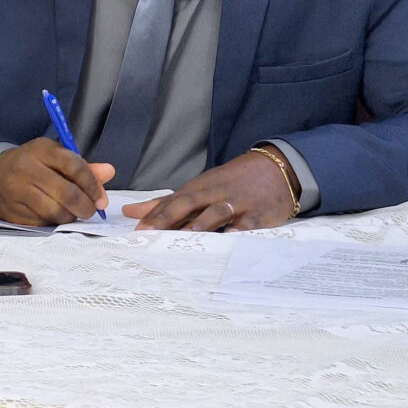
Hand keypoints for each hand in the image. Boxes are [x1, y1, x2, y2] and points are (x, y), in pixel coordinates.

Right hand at [0, 137, 114, 225]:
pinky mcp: (11, 211)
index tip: (101, 197)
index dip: (92, 184)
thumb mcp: (54, 157)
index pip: (74, 166)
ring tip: (73, 213)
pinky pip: (41, 223)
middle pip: (65, 192)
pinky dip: (54, 223)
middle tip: (91, 211)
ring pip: (54, 211)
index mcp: (42, 149)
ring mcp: (17, 191)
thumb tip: (108, 172)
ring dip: (70, 217)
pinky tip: (55, 216)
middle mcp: (27, 168)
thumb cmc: (31, 164)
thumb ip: (82, 166)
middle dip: (85, 206)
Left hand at [122, 147, 298, 230]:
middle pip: (189, 202)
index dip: (154, 215)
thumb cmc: (231, 182)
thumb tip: (131, 211)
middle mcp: (215, 193)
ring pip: (216, 212)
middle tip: (150, 234)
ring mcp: (238, 203)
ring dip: (201, 223)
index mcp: (199, 188)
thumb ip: (166, 202)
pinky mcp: (260, 214)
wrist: (277, 168)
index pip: (172, 201)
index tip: (137, 231)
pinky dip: (239, 230)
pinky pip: (249, 223)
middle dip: (168, 217)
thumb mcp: (199, 188)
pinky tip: (231, 239)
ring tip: (185, 238)